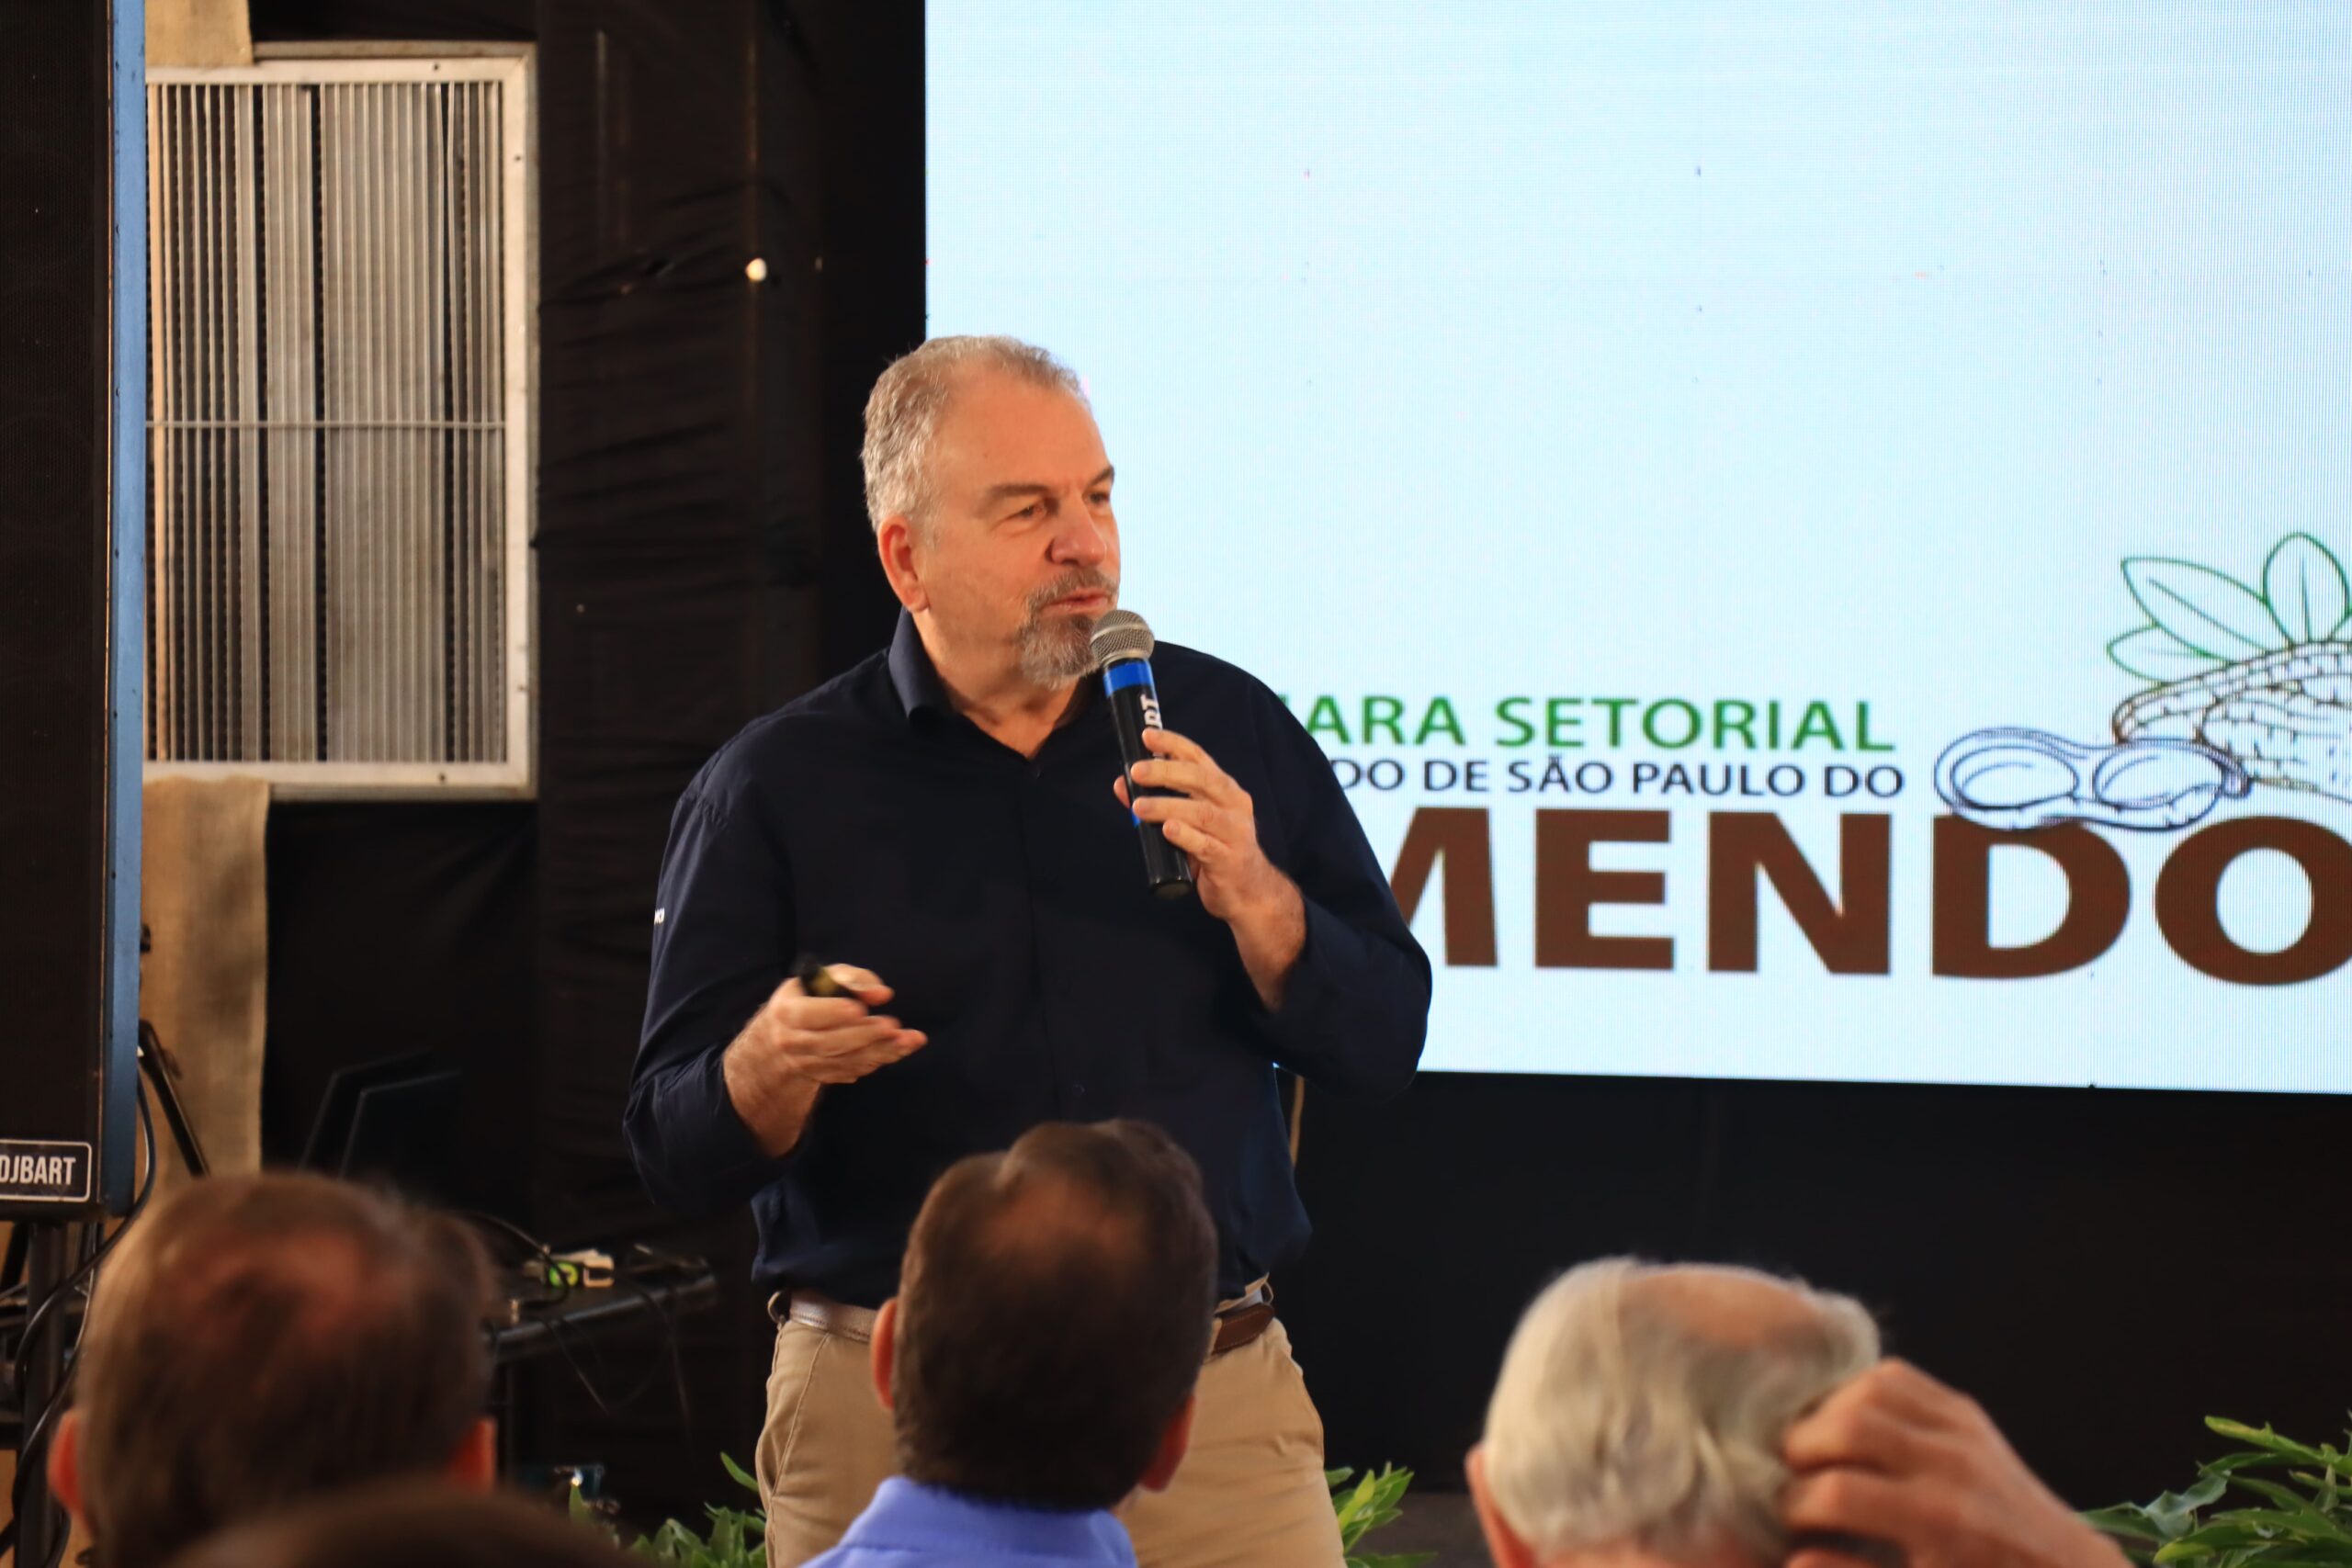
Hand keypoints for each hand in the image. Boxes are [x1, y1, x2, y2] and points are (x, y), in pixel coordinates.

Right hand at [722, 965, 925, 1156]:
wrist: (782, 1037)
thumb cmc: (810, 997)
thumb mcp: (823, 978)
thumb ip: (852, 978)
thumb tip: (882, 993)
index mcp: (786, 1012)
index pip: (807, 1015)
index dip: (833, 1012)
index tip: (860, 1009)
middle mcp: (792, 1042)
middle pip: (829, 1043)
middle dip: (865, 1034)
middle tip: (893, 1025)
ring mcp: (807, 1063)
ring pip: (844, 1061)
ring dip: (879, 1051)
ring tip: (910, 1039)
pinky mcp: (823, 1076)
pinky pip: (852, 1071)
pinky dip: (878, 1060)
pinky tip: (900, 1049)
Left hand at [1114, 728, 1305, 1005]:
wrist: (1249, 892)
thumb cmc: (1215, 850)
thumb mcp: (1188, 822)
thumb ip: (1157, 802)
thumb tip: (1121, 784)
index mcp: (1224, 790)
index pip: (1199, 759)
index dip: (1173, 744)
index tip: (1147, 735)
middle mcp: (1234, 805)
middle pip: (1201, 780)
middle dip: (1166, 772)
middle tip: (1136, 771)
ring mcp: (1235, 833)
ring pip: (1201, 812)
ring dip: (1167, 805)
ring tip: (1139, 805)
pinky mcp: (1229, 860)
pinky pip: (1206, 845)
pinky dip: (1186, 836)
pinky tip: (1168, 830)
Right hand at [1782, 1359, 2127, 1567]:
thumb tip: (1794, 1556)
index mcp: (1938, 1522)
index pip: (1837, 1492)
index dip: (1794, 1505)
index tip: (1787, 1522)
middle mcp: (1949, 1464)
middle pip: (1849, 1425)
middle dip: (1801, 1449)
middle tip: (1791, 1475)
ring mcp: (1961, 1429)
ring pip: (1870, 1388)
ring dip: (1828, 1412)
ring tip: (1816, 1446)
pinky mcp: (1966, 1411)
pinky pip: (1898, 1377)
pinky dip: (1860, 1392)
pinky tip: (1849, 1423)